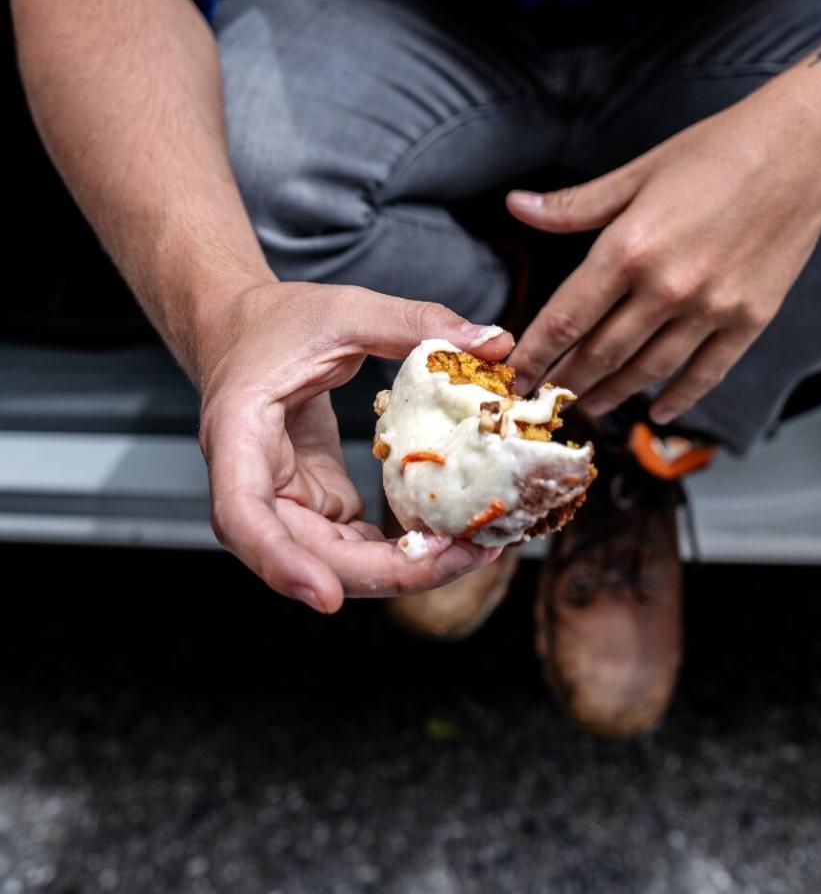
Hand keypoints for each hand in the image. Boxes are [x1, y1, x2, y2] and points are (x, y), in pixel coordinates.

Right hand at [198, 282, 512, 611]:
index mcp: (238, 436)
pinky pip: (354, 543)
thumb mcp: (345, 310)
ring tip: (472, 550)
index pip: (242, 517)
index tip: (328, 597)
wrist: (245, 327)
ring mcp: (285, 499)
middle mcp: (253, 484)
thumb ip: (414, 323)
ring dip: (402, 568)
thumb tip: (495, 341)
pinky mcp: (315, 500)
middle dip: (384, 571)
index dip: (282, 563)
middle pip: (304, 556)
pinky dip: (401, 547)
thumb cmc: (278, 320)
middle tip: (461, 557)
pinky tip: (452, 536)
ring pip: (335, 561)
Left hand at [507, 91, 820, 423]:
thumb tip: (517, 207)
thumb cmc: (717, 151)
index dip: (535, 352)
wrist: (800, 150)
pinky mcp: (750, 319)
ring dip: (613, 393)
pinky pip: (706, 372)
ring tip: (589, 406)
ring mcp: (711, 308)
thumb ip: (574, 205)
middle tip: (543, 397)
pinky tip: (658, 410)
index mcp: (629, 248)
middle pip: (601, 352)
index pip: (566, 317)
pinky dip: (679, 397)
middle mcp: (666, 287)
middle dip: (566, 380)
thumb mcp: (637, 173)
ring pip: (648, 369)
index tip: (515, 374)